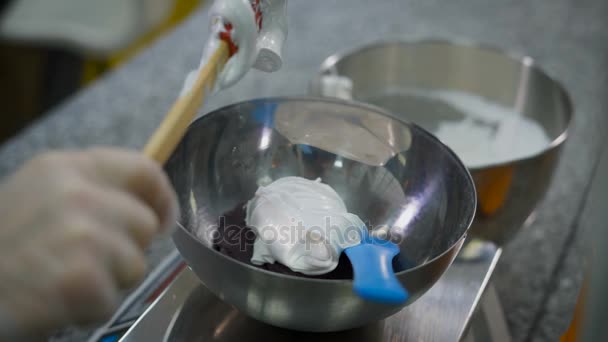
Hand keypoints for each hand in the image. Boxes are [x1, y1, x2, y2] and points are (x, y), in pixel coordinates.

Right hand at [0, 148, 177, 339]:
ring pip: (136, 265)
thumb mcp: (40, 195)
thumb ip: (92, 189)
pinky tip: (56, 300)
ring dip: (108, 281)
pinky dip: (88, 309)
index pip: (145, 170)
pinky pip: (111, 300)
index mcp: (67, 167)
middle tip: (86, 260)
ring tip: (65, 278)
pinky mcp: (79, 278)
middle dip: (126, 249)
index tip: (162, 219)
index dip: (161, 198)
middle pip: (145, 224)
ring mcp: (80, 235)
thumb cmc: (3, 246)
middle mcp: (77, 195)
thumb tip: (149, 201)